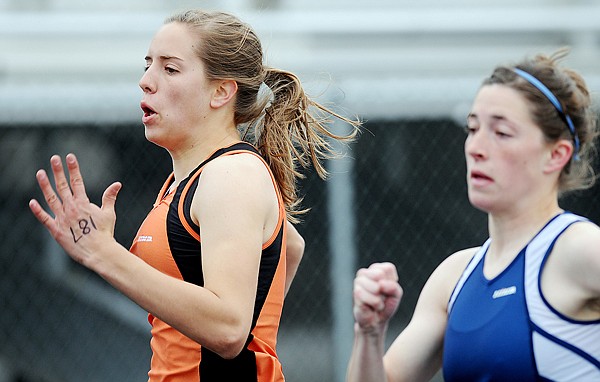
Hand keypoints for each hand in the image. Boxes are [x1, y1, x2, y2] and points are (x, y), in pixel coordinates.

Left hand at [29, 153, 121, 267]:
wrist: (99, 252)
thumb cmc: (105, 233)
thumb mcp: (109, 213)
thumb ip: (109, 197)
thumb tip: (117, 184)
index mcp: (84, 203)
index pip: (77, 181)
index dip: (73, 168)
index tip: (70, 157)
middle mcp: (71, 208)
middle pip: (62, 186)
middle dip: (58, 171)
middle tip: (54, 158)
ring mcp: (62, 219)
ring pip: (51, 199)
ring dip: (45, 185)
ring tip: (40, 173)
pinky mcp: (56, 231)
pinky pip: (44, 218)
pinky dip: (38, 210)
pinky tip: (32, 202)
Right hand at [353, 262, 402, 332]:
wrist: (375, 321)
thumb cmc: (386, 305)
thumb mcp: (396, 294)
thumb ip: (393, 287)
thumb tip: (381, 284)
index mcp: (376, 270)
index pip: (388, 268)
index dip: (392, 282)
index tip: (389, 290)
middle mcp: (365, 273)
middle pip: (380, 274)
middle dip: (385, 289)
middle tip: (381, 296)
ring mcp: (358, 282)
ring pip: (375, 286)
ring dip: (379, 299)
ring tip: (377, 303)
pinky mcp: (356, 293)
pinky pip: (371, 296)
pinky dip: (375, 304)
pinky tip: (372, 307)